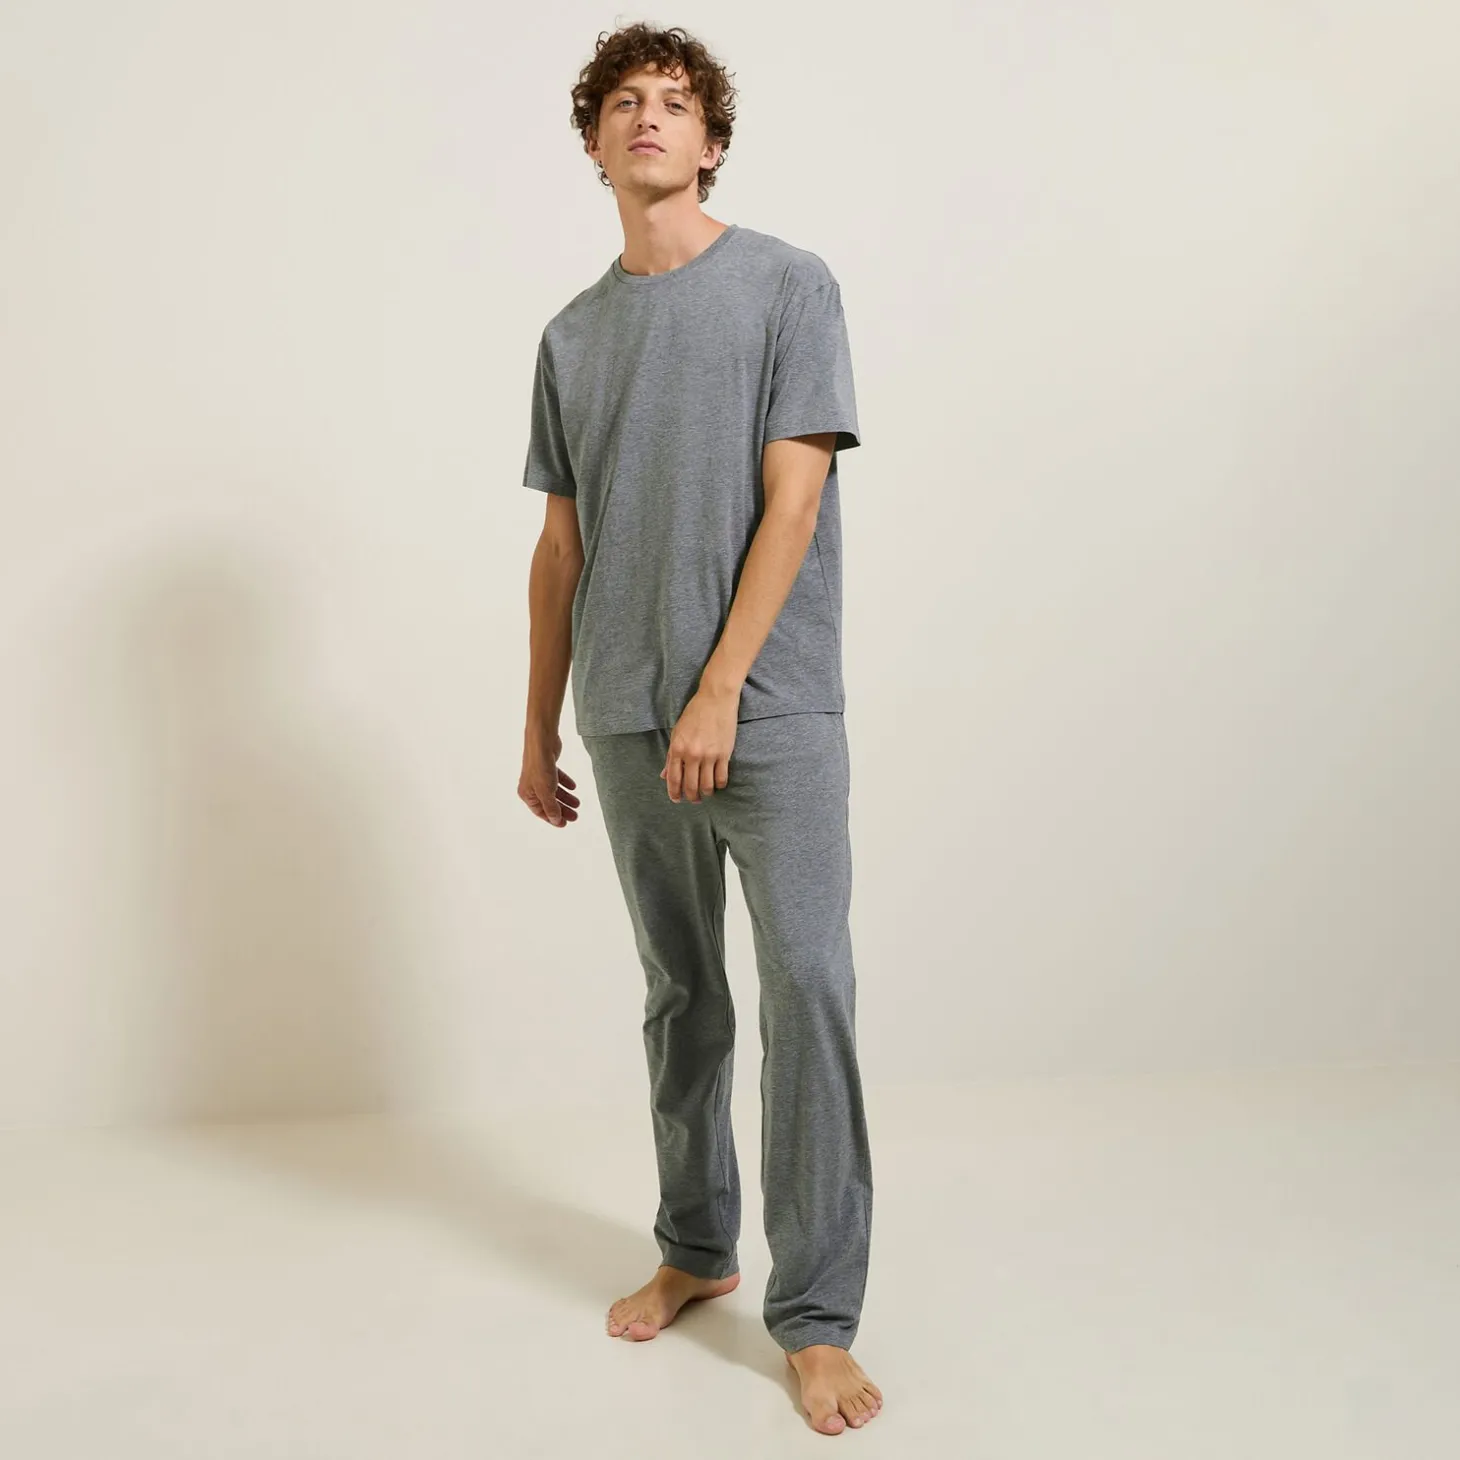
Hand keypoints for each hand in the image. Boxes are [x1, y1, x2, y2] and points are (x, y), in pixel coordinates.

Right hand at [519, 730, 579, 827]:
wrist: (542, 741)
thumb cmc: (540, 767)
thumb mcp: (546, 792)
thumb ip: (551, 807)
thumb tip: (556, 820)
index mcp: (527, 794)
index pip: (540, 811)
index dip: (553, 818)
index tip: (565, 823)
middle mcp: (531, 786)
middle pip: (549, 802)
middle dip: (562, 809)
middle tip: (575, 816)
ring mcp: (539, 775)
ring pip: (554, 791)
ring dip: (566, 797)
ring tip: (578, 803)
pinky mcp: (547, 766)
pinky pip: (557, 779)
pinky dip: (565, 783)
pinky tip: (574, 787)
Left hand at [661, 684, 738, 801]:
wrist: (716, 700)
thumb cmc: (694, 714)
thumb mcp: (677, 733)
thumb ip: (671, 756)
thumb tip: (664, 775)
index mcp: (677, 749)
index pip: (673, 779)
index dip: (674, 793)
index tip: (676, 799)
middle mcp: (692, 754)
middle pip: (690, 786)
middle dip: (691, 797)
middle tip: (693, 800)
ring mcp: (709, 755)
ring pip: (707, 786)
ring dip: (705, 793)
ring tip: (705, 793)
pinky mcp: (724, 754)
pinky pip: (721, 778)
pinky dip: (719, 785)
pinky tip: (717, 784)